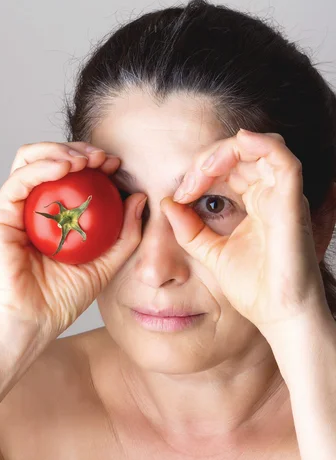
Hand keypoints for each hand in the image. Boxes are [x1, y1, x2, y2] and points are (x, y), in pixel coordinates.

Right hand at [0, 141, 146, 349]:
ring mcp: (14, 208)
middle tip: (103, 158)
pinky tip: (66, 167)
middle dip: (79, 150)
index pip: (71, 174)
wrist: (33, 321)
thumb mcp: (106, 263)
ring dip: (60, 150)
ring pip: (30, 158)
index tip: (116, 165)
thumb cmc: (63, 297)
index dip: (94, 162)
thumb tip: (138, 197)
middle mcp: (33, 205)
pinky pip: (20, 179)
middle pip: (50, 158)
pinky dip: (43, 165)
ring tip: (86, 160)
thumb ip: (125, 234)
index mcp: (54, 213)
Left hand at [160, 129, 329, 334]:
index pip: (230, 167)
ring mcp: (283, 197)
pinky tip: (237, 143)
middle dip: (207, 161)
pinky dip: (260, 143)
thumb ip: (190, 228)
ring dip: (226, 151)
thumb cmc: (254, 287)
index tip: (180, 195)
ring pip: (260, 147)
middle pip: (241, 152)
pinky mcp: (291, 204)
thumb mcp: (211, 252)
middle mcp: (272, 195)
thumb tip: (168, 203)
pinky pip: (283, 158)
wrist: (276, 316)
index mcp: (256, 203)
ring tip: (202, 171)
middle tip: (186, 186)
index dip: (201, 171)